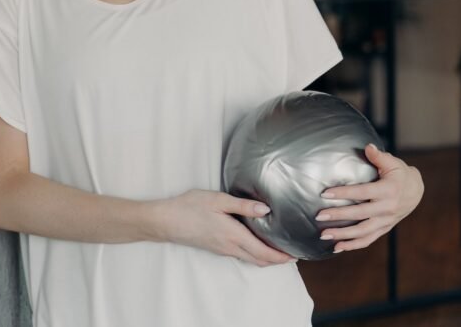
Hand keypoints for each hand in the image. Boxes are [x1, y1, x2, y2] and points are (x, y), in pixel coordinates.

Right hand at [157, 189, 295, 266]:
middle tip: (292, 254)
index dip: (280, 256)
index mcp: (233, 236)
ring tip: (279, 250)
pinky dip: (254, 254)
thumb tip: (266, 210)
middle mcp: (229, 247)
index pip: (263, 252)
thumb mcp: (218, 200)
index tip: (295, 255)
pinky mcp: (215, 247)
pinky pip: (240, 255)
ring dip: (266, 258)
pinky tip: (256, 244)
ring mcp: (221, 249)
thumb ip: (243, 206)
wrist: (165, 221)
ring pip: (249, 258)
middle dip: (277, 260)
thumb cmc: (190, 207)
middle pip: (259, 259)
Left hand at [314, 144, 424, 253]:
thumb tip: (367, 147)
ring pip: (362, 232)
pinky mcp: (384, 229)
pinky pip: (367, 240)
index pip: (362, 192)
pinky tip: (337, 247)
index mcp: (388, 190)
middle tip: (319, 216)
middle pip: (359, 214)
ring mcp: (385, 221)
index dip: (344, 193)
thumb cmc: (401, 174)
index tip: (325, 193)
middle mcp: (387, 208)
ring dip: (342, 235)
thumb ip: (379, 156)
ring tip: (324, 235)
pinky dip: (352, 245)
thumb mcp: (393, 163)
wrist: (416, 192)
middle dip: (338, 216)